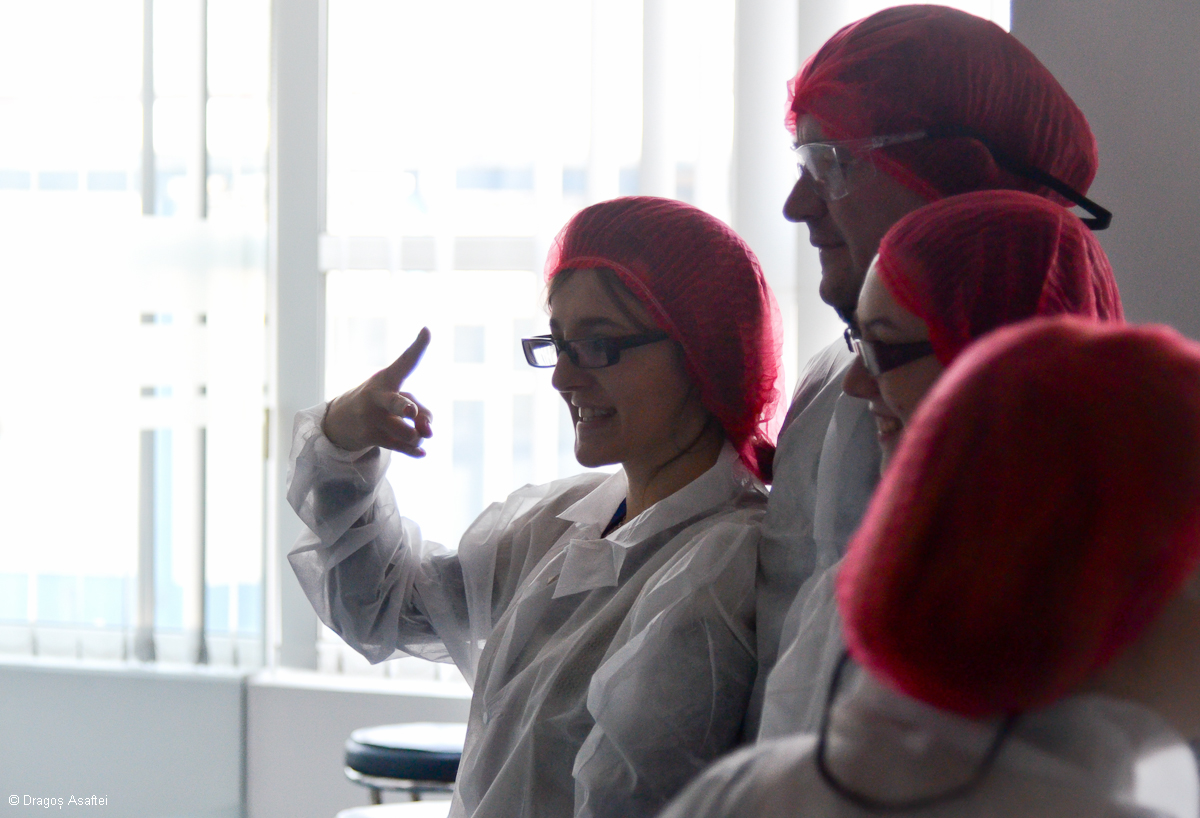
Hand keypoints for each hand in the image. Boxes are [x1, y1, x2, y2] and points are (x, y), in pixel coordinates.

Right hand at [322, 328, 433, 456]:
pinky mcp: (369, 435)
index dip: (419, 347)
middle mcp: (378, 396)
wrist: (340, 419)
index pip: (406, 361)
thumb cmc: (380, 403)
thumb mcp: (399, 399)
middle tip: (410, 412)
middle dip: (404, 408)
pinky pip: (401, 446)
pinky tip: (421, 453)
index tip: (428, 330)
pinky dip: (413, 450)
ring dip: (418, 437)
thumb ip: (422, 413)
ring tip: (413, 434)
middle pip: (397, 403)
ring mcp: (371, 417)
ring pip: (409, 433)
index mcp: (388, 378)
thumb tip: (427, 434)